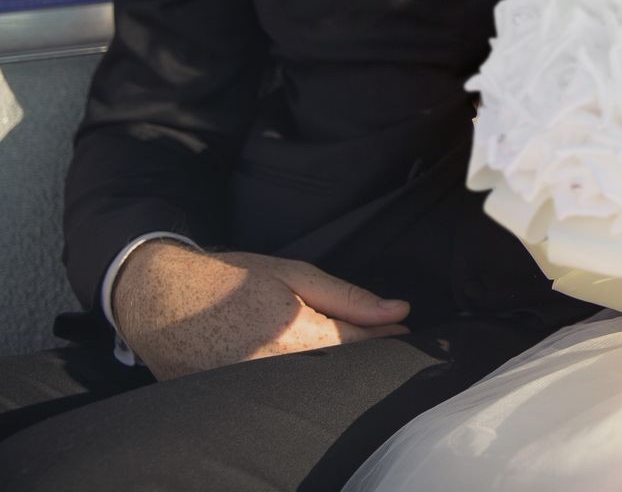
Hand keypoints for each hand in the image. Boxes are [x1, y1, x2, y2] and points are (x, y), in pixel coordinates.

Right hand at [114, 241, 410, 379]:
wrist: (160, 299)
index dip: (386, 336)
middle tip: (372, 335)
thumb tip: (400, 310)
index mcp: (297, 336)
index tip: (403, 329)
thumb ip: (350, 299)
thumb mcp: (294, 275)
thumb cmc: (230, 279)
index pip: (360, 345)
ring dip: (329, 369)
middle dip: (360, 355)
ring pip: (313, 386)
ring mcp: (254, 391)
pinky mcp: (235, 403)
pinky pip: (281, 394)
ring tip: (326, 344)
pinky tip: (299, 363)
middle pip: (339, 370)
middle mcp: (277, 371)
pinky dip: (297, 381)